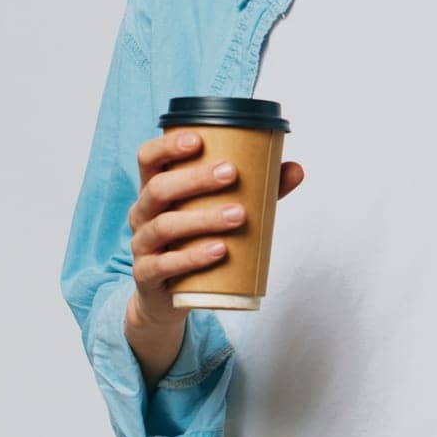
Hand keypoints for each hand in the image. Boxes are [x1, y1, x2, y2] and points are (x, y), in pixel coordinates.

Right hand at [126, 129, 305, 329]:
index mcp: (154, 190)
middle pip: (158, 189)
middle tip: (232, 173)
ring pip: (164, 226)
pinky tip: (219, 251)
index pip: (148, 158)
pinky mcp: (146, 276)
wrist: (167, 297)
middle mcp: (141, 213)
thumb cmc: (194, 242)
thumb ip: (255, 191)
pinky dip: (193, 257)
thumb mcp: (215, 212)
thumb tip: (295, 169)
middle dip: (195, 179)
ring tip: (238, 215)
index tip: (198, 139)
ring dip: (202, 219)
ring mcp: (141, 245)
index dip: (167, 145)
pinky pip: (164, 265)